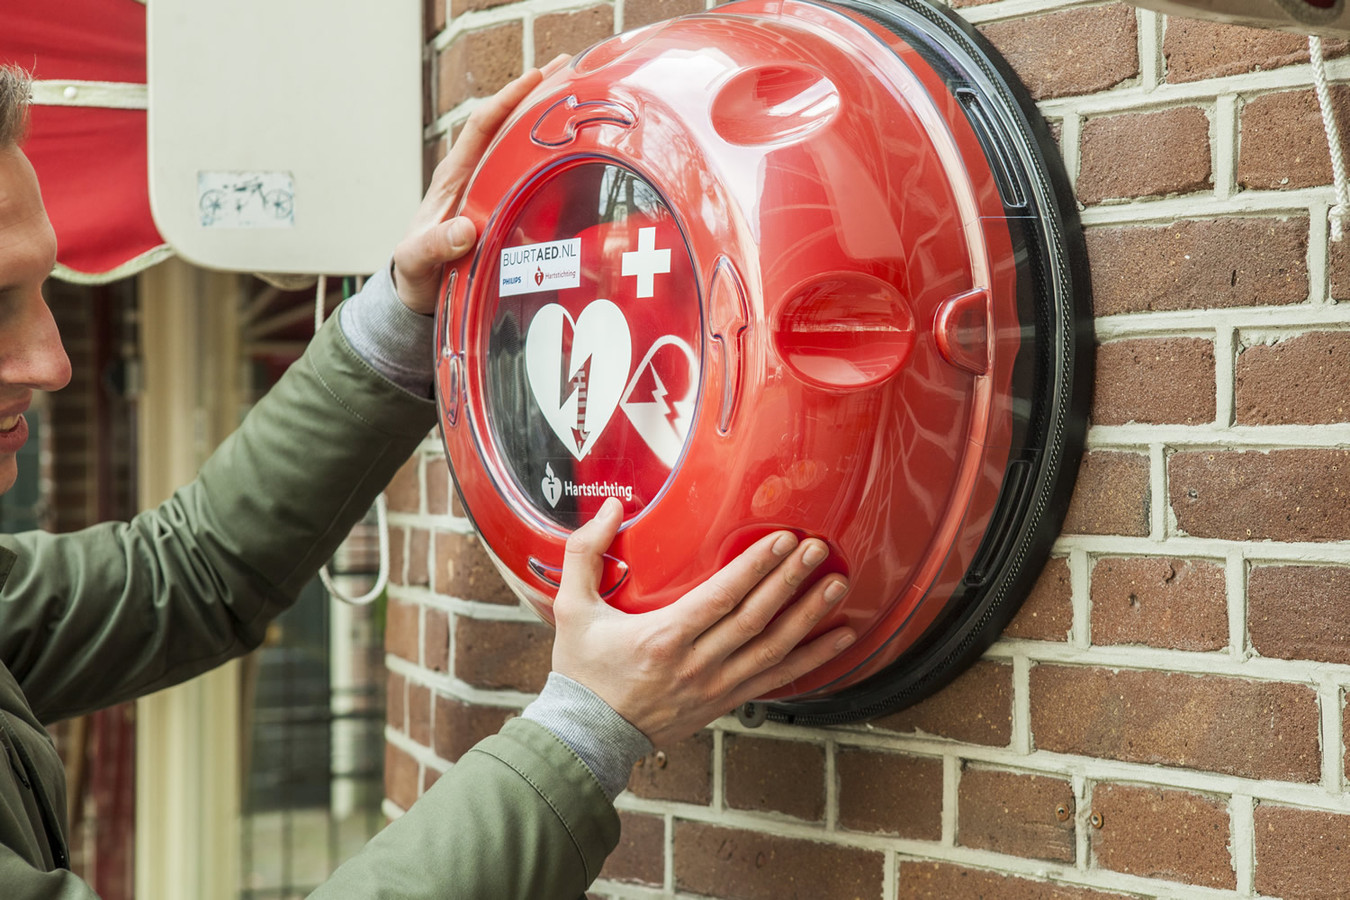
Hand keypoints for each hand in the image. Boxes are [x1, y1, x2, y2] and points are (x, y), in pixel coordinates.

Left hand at [391, 55, 570, 313]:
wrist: (421, 293)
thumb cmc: (417, 273)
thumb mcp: (416, 261)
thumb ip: (435, 246)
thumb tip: (465, 231)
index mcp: (455, 177)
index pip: (481, 127)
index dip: (506, 100)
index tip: (534, 79)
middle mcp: (477, 176)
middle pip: (508, 126)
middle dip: (536, 95)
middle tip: (570, 69)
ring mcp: (494, 192)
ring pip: (524, 148)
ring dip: (550, 123)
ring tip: (583, 99)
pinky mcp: (508, 211)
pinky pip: (535, 181)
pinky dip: (557, 164)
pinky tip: (586, 159)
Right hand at [551, 497, 856, 747]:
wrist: (587, 737)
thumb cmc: (582, 671)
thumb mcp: (572, 609)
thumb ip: (585, 554)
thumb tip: (610, 509)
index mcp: (662, 637)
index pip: (721, 597)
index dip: (755, 567)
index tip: (782, 540)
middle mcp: (696, 664)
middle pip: (755, 618)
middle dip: (790, 581)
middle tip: (817, 550)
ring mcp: (716, 687)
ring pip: (773, 649)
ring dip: (809, 617)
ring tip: (836, 585)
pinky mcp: (726, 702)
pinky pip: (778, 679)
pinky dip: (813, 658)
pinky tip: (839, 638)